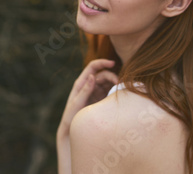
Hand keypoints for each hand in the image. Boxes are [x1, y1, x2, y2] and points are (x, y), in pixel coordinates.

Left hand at [56, 59, 117, 173]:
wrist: (71, 130)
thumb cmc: (71, 117)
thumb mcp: (76, 103)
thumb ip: (85, 90)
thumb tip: (93, 76)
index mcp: (81, 83)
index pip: (93, 67)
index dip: (102, 62)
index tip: (113, 63)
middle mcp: (90, 85)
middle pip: (103, 75)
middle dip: (112, 77)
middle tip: (120, 84)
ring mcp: (96, 92)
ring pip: (108, 83)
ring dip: (115, 84)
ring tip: (122, 90)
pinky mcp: (101, 100)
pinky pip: (110, 92)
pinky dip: (116, 91)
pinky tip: (121, 95)